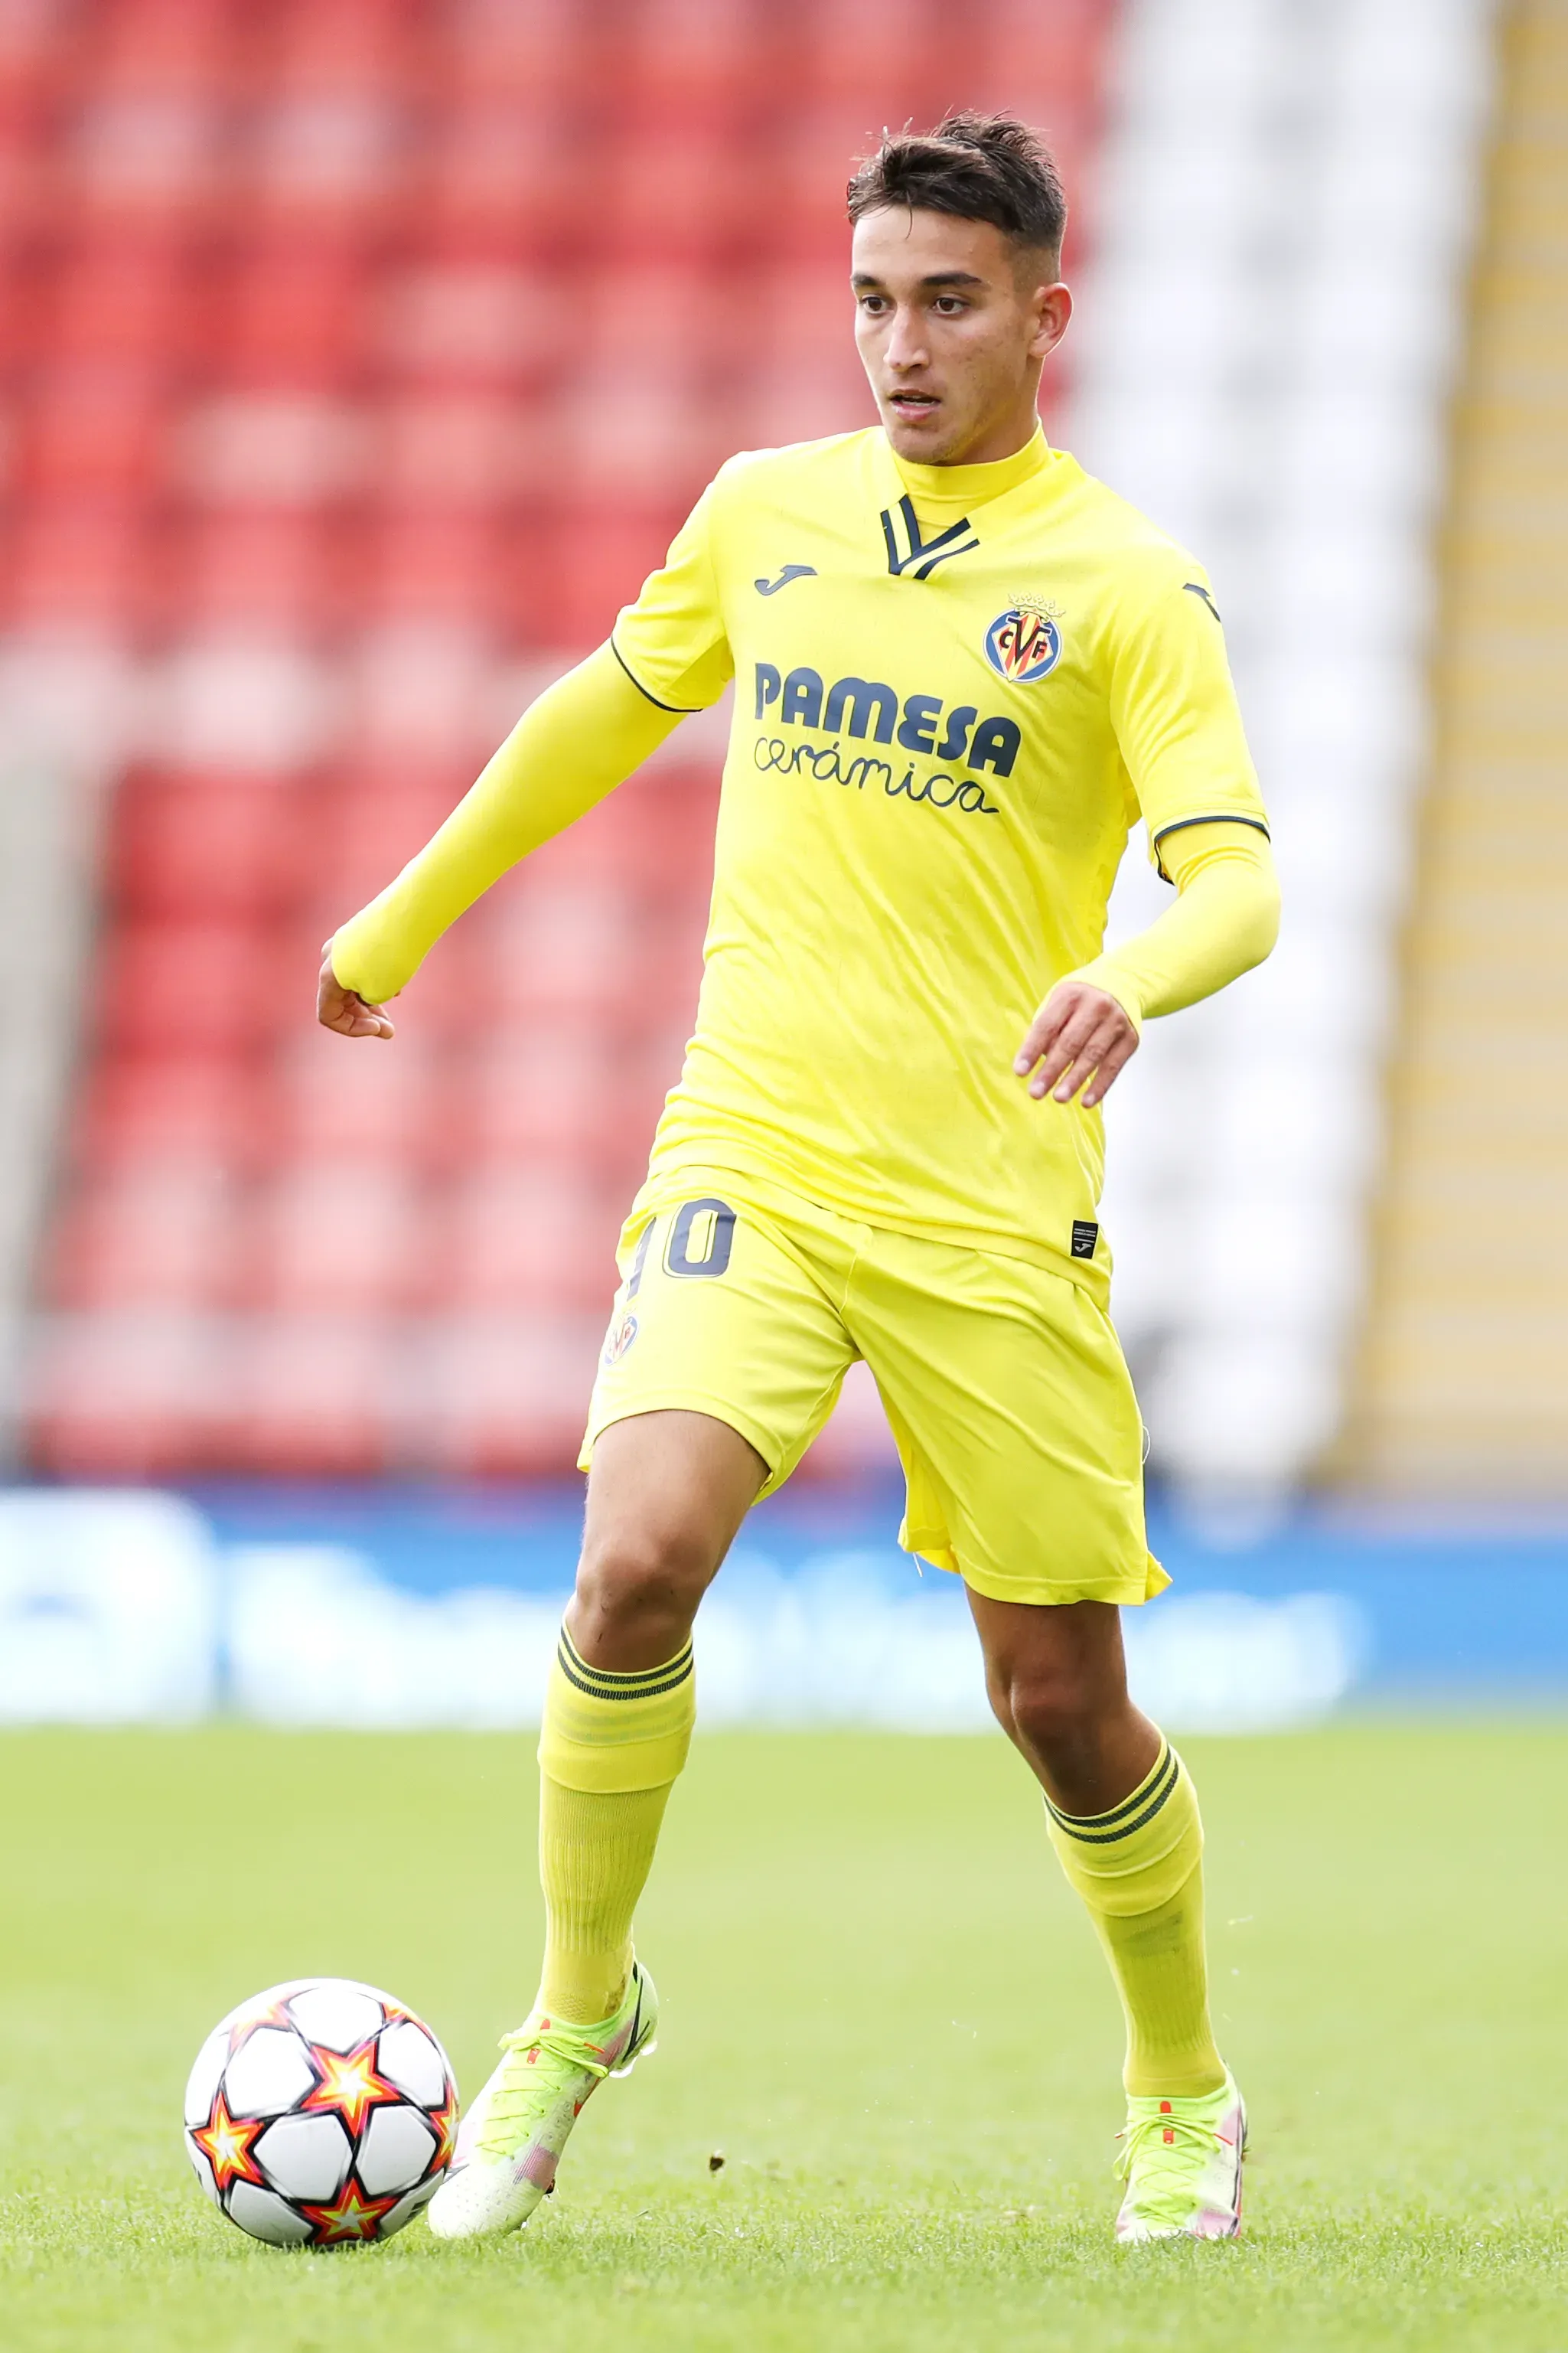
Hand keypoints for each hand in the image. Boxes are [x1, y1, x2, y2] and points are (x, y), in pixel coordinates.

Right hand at [316, 945, 394, 1039]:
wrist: (407, 915)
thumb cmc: (391, 957)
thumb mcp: (378, 992)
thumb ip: (368, 1003)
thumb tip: (369, 998)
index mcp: (327, 976)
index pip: (328, 1015)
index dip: (351, 1029)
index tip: (377, 1028)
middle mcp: (330, 959)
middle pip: (341, 1000)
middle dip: (365, 1017)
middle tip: (390, 1030)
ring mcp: (344, 945)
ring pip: (352, 982)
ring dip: (373, 999)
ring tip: (396, 1000)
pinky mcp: (360, 936)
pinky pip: (362, 967)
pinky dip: (377, 980)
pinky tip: (397, 983)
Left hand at [1014, 981, 1136, 1107]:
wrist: (1123, 984)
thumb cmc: (1081, 1000)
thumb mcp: (1060, 1002)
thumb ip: (1047, 1028)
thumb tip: (1037, 1062)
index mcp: (1071, 995)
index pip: (1047, 1026)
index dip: (1032, 1050)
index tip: (1020, 1072)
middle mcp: (1096, 1006)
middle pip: (1070, 1042)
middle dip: (1051, 1070)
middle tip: (1036, 1092)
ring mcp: (1115, 1022)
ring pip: (1092, 1055)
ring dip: (1074, 1080)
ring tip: (1059, 1098)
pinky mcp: (1130, 1039)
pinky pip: (1113, 1066)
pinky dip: (1100, 1086)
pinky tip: (1086, 1101)